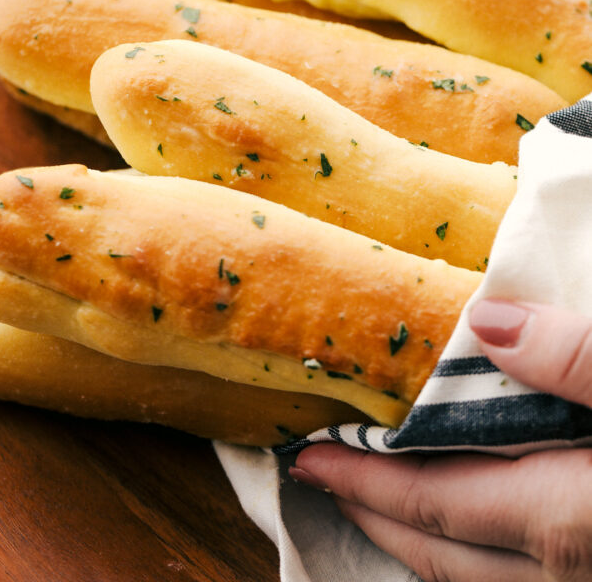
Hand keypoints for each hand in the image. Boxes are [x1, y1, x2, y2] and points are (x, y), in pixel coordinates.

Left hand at [290, 299, 591, 581]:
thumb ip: (571, 356)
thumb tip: (484, 321)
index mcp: (564, 516)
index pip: (432, 500)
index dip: (364, 478)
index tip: (311, 452)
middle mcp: (568, 573)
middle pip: (441, 551)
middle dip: (371, 511)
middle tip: (319, 476)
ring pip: (475, 579)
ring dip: (416, 539)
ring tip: (371, 500)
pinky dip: (468, 556)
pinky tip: (462, 526)